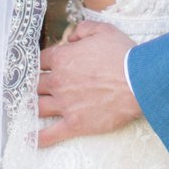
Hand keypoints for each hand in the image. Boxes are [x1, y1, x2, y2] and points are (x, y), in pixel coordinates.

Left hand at [37, 21, 140, 146]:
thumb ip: (83, 29)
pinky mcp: (74, 124)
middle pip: (36, 84)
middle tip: (36, 87)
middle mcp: (58, 81)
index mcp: (63, 58)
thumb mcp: (104, 30)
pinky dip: (36, 138)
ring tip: (28, 109)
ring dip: (32, 106)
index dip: (42, 62)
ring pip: (38, 107)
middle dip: (35, 84)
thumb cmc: (123, 55)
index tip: (43, 66)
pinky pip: (49, 134)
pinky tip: (28, 139)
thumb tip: (71, 37)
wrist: (139, 82)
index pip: (41, 60)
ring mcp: (64, 104)